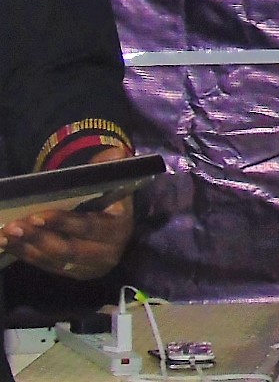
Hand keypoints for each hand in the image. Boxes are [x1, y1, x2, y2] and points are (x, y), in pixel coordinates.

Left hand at [0, 147, 135, 280]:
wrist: (117, 226)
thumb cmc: (110, 199)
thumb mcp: (114, 182)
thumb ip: (111, 168)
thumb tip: (114, 154)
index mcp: (119, 228)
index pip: (89, 227)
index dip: (63, 223)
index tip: (37, 215)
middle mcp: (106, 252)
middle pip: (67, 249)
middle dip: (38, 237)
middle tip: (14, 226)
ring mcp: (88, 267)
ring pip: (52, 259)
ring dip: (26, 247)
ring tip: (5, 234)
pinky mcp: (72, 273)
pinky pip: (45, 265)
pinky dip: (25, 254)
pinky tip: (8, 243)